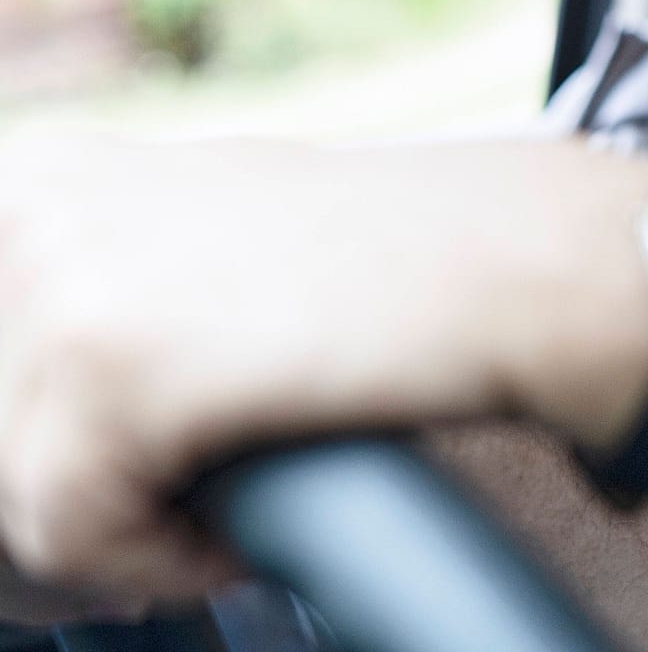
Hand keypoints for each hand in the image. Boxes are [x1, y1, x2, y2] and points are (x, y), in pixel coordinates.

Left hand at [0, 134, 647, 601]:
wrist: (513, 261)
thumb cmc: (402, 257)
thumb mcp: (222, 225)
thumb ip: (123, 267)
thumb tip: (63, 366)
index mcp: (52, 172)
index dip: (60, 438)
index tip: (149, 461)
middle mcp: (38, 207)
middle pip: (3, 429)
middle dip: (97, 480)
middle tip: (198, 486)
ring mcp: (67, 281)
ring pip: (27, 492)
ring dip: (135, 523)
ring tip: (237, 489)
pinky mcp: (110, 370)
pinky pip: (76, 535)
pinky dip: (163, 560)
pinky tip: (238, 524)